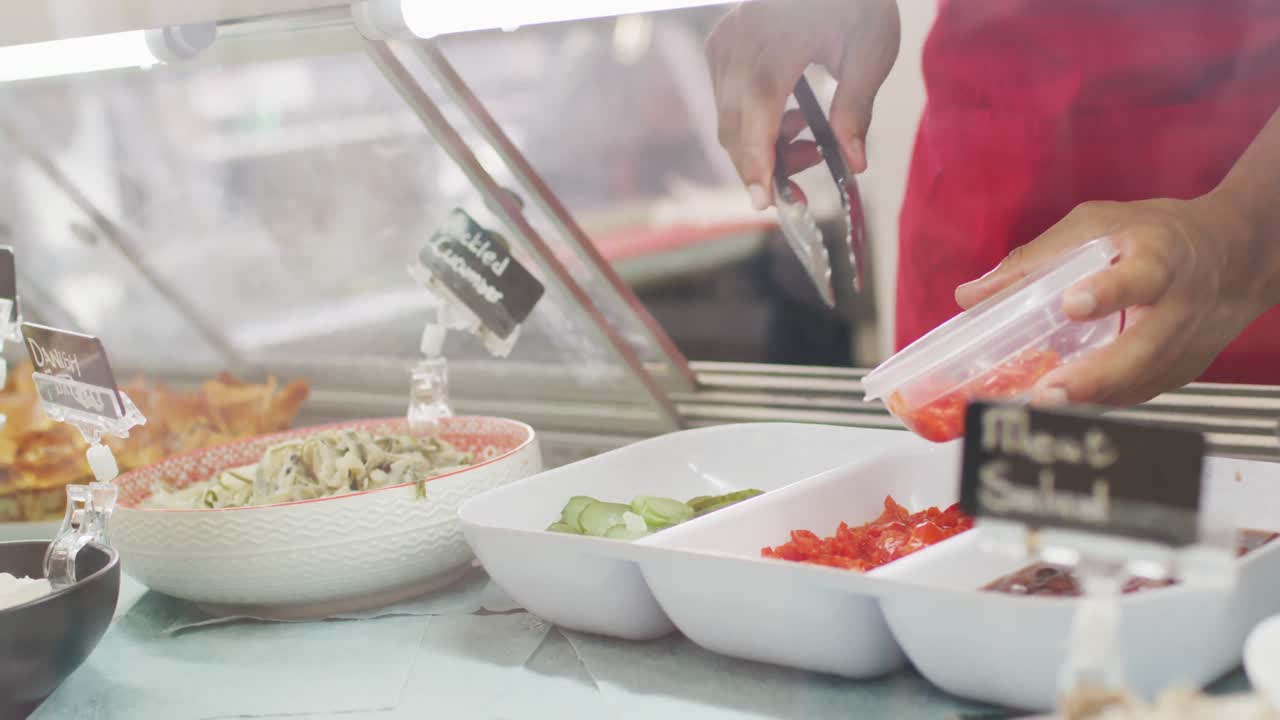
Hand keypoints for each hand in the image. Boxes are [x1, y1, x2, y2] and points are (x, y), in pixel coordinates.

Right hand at [706, 0, 899, 209]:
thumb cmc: (853, 2)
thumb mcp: (871, 49)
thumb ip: (856, 107)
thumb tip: (854, 161)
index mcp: (778, 39)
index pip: (758, 109)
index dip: (758, 159)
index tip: (764, 199)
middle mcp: (739, 42)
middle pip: (735, 126)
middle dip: (765, 165)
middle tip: (809, 170)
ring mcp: (723, 44)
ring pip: (727, 121)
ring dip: (761, 146)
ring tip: (807, 134)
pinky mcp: (719, 48)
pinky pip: (725, 104)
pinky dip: (752, 125)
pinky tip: (789, 115)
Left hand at [953, 196, 1276, 405]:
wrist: (1233, 256)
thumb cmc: (1155, 235)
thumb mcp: (1097, 226)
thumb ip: (1035, 259)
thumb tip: (970, 297)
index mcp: (1159, 258)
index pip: (1138, 277)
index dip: (1108, 292)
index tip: (1073, 304)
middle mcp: (1177, 307)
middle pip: (1142, 349)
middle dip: (1094, 377)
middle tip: (1047, 392)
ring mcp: (1183, 346)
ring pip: (1139, 382)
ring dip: (1090, 400)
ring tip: (1042, 408)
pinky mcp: (1180, 373)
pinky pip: (1136, 393)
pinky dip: (1099, 402)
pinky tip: (1064, 406)